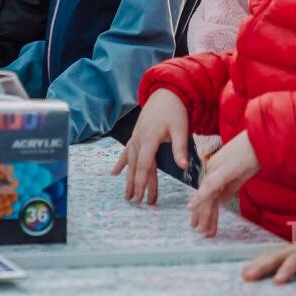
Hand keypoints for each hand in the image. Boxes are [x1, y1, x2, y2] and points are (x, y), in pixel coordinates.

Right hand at [110, 88, 189, 204]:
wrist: (165, 94)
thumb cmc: (174, 111)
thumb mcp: (180, 128)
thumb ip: (180, 148)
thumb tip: (183, 166)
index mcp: (150, 138)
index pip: (145, 164)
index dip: (143, 181)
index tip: (141, 196)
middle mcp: (139, 139)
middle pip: (136, 166)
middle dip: (135, 184)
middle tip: (135, 201)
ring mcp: (136, 138)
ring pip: (131, 162)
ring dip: (129, 178)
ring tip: (127, 195)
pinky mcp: (136, 136)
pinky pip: (127, 152)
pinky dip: (121, 163)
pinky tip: (113, 173)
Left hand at [187, 131, 259, 236]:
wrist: (264, 137)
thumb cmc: (255, 152)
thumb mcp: (241, 173)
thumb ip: (229, 187)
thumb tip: (220, 201)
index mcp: (215, 168)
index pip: (207, 193)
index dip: (205, 210)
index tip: (201, 223)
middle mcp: (212, 168)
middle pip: (205, 196)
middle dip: (202, 215)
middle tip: (199, 230)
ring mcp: (216, 168)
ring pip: (206, 195)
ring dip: (203, 213)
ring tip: (200, 229)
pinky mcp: (224, 169)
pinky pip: (210, 186)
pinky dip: (200, 197)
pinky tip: (192, 207)